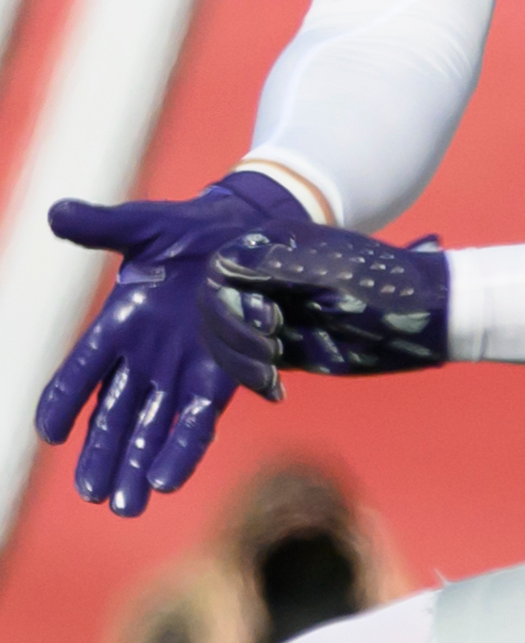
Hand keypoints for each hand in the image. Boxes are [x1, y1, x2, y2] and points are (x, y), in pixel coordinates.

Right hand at [37, 171, 314, 510]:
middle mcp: (145, 356)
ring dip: (137, 466)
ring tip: (125, 507)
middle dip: (103, 454)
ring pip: (150, 429)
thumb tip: (56, 214)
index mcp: (119, 322)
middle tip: (91, 493)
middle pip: (114, 414)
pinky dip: (182, 451)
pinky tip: (166, 482)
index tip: (48, 432)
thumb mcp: (147, 225)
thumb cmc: (193, 229)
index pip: (84, 369)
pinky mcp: (221, 380)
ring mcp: (181, 372)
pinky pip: (198, 422)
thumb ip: (104, 227)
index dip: (65, 398)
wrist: (252, 236)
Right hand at [207, 218, 455, 377]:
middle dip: (232, 337)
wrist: (429, 318)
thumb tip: (220, 268)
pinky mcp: (284, 346)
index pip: (220, 274)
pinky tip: (276, 392)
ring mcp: (272, 315)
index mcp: (271, 250)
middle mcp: (264, 280)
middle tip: (271, 356)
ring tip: (270, 377)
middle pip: (213, 309)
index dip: (231, 302)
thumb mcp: (331, 269)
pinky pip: (247, 363)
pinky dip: (253, 380)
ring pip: (223, 339)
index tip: (270, 322)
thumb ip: (275, 266)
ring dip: (237, 362)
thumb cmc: (386, 286)